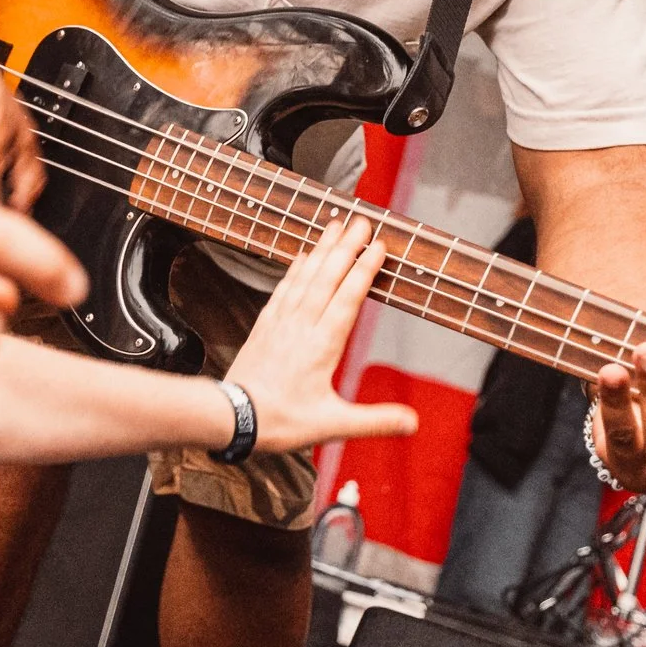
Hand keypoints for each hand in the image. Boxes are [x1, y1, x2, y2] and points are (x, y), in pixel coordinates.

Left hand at [226, 218, 418, 453]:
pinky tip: (302, 258)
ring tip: (335, 226)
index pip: (348, 298)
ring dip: (322, 250)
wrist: (233, 416)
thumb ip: (375, 421)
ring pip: (305, 277)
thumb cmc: (281, 421)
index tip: (379, 246)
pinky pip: (283, 289)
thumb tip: (412, 422)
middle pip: (327, 278)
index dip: (365, 270)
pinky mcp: (265, 325)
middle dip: (347, 247)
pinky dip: (295, 269)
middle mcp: (301, 326)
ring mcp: (281, 322)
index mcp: (322, 346)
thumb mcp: (332, 425)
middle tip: (362, 221)